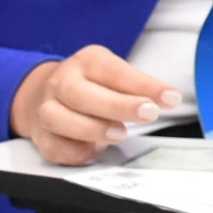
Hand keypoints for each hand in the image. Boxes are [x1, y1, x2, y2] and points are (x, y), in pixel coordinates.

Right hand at [10, 46, 180, 165]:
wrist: (42, 96)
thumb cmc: (92, 87)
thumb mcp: (115, 77)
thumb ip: (138, 88)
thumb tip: (169, 98)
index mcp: (87, 62)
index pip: (115, 71)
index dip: (144, 85)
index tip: (170, 97)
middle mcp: (62, 82)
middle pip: (82, 93)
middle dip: (118, 105)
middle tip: (149, 113)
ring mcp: (46, 109)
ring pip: (60, 118)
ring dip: (92, 128)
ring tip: (121, 134)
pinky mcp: (41, 137)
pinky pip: (53, 146)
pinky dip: (73, 151)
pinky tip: (93, 151)